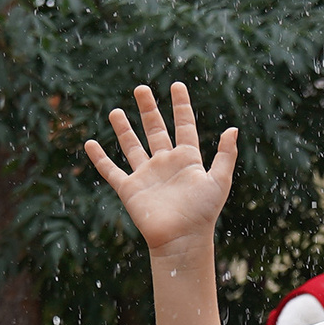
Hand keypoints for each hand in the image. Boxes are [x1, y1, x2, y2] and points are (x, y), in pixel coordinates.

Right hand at [83, 84, 238, 255]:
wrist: (182, 239)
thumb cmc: (203, 213)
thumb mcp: (219, 181)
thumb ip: (225, 156)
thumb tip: (233, 129)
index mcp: (187, 160)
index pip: (184, 126)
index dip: (181, 106)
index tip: (177, 85)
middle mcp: (165, 164)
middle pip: (155, 130)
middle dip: (148, 110)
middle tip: (141, 89)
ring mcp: (146, 175)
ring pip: (132, 146)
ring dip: (124, 129)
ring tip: (116, 111)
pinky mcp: (130, 189)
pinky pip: (111, 170)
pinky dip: (99, 158)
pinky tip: (90, 144)